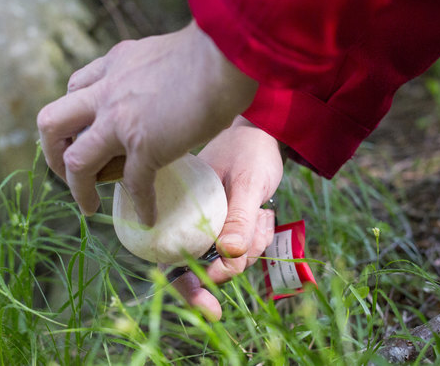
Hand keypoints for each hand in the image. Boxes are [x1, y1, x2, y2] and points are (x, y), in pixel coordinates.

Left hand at [37, 21, 257, 221]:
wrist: (226, 56)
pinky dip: (140, 205)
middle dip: (52, 152)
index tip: (84, 131)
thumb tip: (161, 88)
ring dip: (77, 188)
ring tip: (88, 206)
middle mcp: (107, 91)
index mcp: (114, 65)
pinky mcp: (145, 145)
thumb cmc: (211, 52)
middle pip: (51, 123)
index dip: (73, 115)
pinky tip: (148, 217)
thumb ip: (148, 73)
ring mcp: (121, 120)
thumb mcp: (161, 55)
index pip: (74, 89)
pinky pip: (133, 184)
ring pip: (75, 160)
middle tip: (68, 171)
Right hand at [172, 116, 283, 320]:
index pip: (173, 255)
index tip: (209, 307)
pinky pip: (244, 246)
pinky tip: (263, 214)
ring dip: (250, 244)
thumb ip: (239, 218)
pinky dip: (257, 237)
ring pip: (229, 257)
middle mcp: (191, 217)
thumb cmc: (251, 150)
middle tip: (247, 253)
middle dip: (229, 265)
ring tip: (261, 214)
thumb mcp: (248, 182)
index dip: (188, 284)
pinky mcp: (230, 224)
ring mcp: (212, 222)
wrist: (266, 134)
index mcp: (180, 206)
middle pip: (203, 263)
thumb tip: (229, 255)